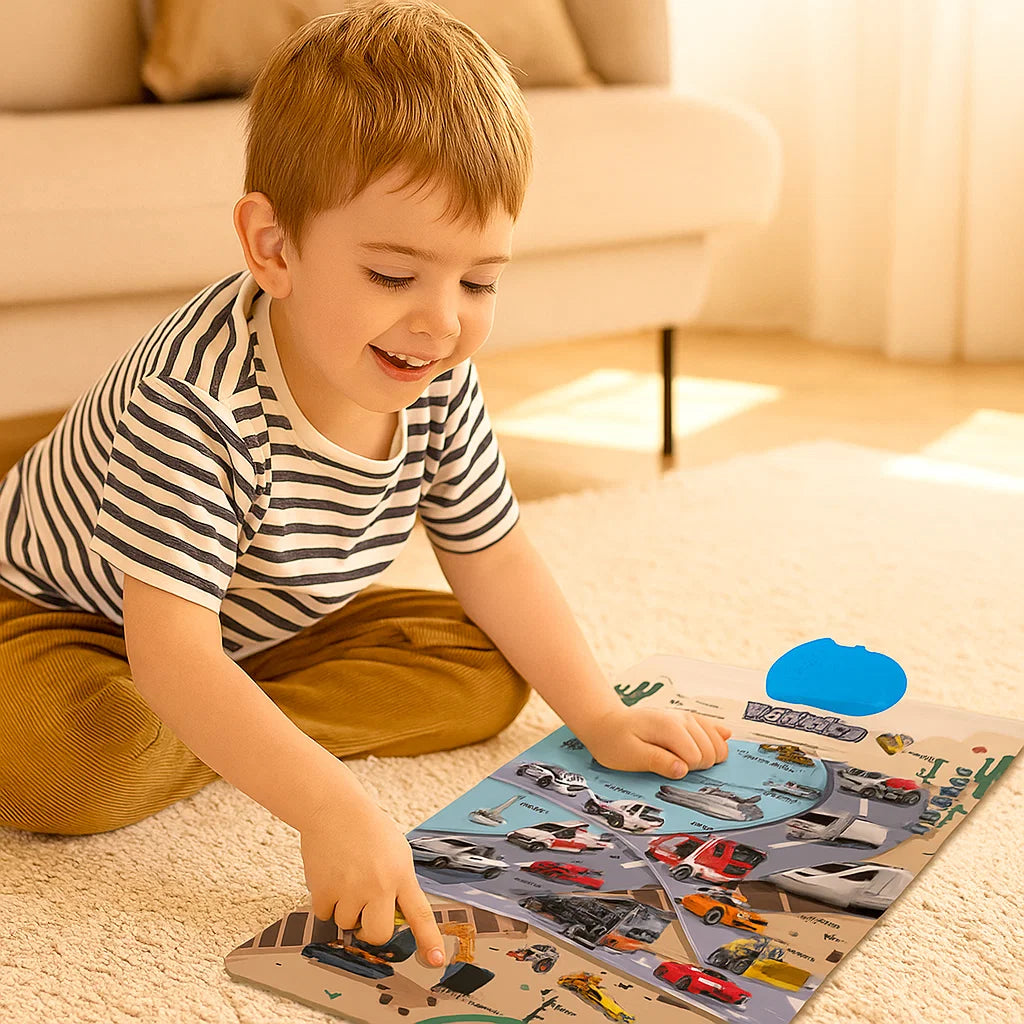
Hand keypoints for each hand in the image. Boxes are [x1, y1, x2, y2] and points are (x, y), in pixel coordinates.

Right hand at [299, 790, 445, 967]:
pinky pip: (324, 914)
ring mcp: (351, 889)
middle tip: (366, 914)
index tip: (435, 961)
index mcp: (401, 874)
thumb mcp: (397, 852)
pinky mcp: (324, 890)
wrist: (334, 809)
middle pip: (378, 934)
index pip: (420, 914)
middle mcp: (378, 885)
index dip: (428, 940)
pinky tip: (330, 877)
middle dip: (370, 931)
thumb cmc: (367, 829)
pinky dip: (326, 902)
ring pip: (347, 925)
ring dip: (345, 910)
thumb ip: (399, 883)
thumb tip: (396, 916)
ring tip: (346, 880)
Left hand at [574, 704, 730, 778]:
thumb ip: (658, 762)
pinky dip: (717, 738)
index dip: (686, 770)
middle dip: (698, 765)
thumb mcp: (630, 756)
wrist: (607, 724)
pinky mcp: (687, 721)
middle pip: (712, 751)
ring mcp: (686, 718)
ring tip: (685, 759)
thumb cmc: (616, 741)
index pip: (697, 756)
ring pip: (718, 742)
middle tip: (675, 766)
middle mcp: (682, 718)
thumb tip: (683, 770)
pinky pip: (713, 729)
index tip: (670, 769)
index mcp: (669, 726)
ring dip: (708, 756)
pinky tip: (720, 742)